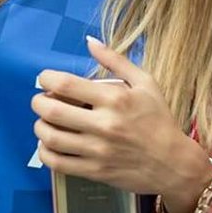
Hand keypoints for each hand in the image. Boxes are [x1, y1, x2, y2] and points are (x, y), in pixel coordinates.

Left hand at [31, 36, 211, 204]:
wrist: (173, 163)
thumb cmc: (159, 120)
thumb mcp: (145, 82)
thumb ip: (115, 60)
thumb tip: (89, 41)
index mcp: (115, 98)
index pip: (65, 84)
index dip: (47, 79)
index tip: (46, 79)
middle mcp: (104, 124)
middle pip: (51, 111)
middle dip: (38, 103)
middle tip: (41, 101)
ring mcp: (98, 150)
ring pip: (51, 138)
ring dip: (40, 127)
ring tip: (45, 122)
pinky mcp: (95, 171)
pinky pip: (58, 163)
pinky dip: (45, 152)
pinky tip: (49, 145)